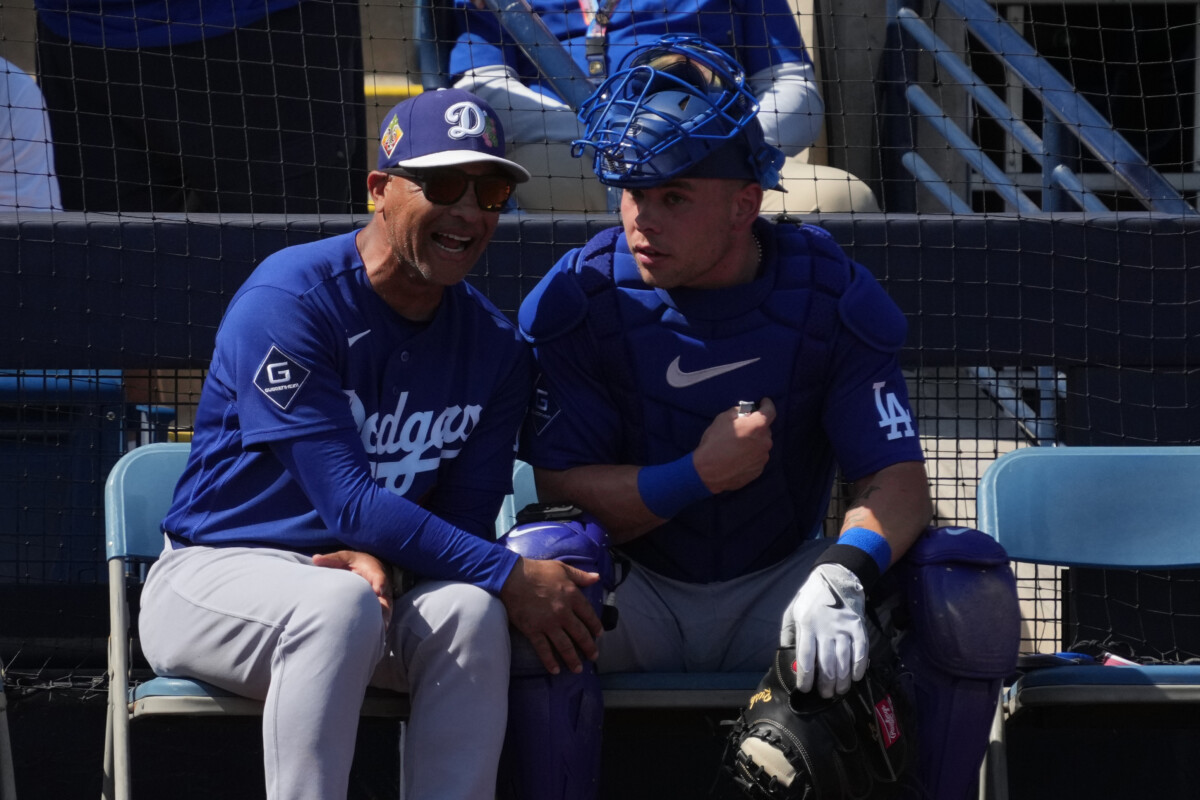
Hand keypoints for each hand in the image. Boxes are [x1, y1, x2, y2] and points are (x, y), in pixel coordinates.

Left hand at [313, 550, 393, 627]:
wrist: (371, 566)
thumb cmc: (355, 562)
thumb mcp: (345, 557)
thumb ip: (332, 560)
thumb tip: (315, 559)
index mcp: (373, 572)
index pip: (379, 578)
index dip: (380, 583)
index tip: (378, 590)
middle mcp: (381, 587)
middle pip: (386, 599)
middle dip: (385, 609)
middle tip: (382, 619)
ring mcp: (383, 598)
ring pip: (386, 610)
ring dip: (383, 621)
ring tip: (380, 631)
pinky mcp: (381, 607)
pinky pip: (383, 617)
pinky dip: (380, 626)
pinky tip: (376, 636)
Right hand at [500, 557, 602, 675]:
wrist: (512, 577)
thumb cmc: (537, 571)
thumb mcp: (562, 568)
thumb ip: (581, 575)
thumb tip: (597, 578)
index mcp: (572, 596)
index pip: (588, 614)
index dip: (595, 626)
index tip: (599, 635)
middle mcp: (563, 613)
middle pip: (580, 633)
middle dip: (588, 647)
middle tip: (593, 656)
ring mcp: (548, 624)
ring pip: (565, 645)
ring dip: (573, 659)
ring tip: (578, 669)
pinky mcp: (533, 631)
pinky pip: (544, 649)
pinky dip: (550, 661)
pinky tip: (555, 670)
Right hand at [692, 397, 774, 492]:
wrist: (708, 472)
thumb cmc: (714, 443)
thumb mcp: (722, 419)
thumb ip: (739, 412)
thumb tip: (746, 412)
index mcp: (758, 426)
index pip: (770, 411)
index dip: (767, 404)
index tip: (764, 402)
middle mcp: (765, 442)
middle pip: (765, 429)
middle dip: (756, 427)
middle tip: (743, 428)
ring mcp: (763, 458)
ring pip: (762, 445)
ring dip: (754, 442)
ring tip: (738, 446)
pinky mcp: (758, 470)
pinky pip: (757, 458)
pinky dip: (751, 455)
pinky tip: (738, 457)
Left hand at [781, 563, 867, 697]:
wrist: (834, 578)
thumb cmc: (810, 600)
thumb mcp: (793, 612)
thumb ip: (790, 634)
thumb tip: (789, 658)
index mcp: (807, 625)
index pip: (806, 657)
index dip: (806, 677)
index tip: (805, 689)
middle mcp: (826, 628)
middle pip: (827, 663)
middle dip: (825, 684)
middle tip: (825, 695)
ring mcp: (844, 628)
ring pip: (844, 661)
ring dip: (842, 680)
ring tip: (839, 691)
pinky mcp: (858, 627)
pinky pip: (861, 651)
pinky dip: (859, 667)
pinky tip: (856, 677)